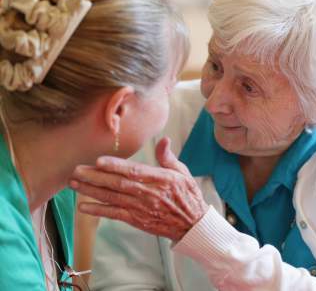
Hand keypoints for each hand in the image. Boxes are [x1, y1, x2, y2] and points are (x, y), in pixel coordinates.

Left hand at [70, 138, 208, 240]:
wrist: (192, 224)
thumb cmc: (187, 195)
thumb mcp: (183, 173)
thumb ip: (168, 157)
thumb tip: (164, 140)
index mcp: (161, 179)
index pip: (135, 171)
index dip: (116, 166)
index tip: (99, 161)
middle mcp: (149, 194)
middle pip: (118, 184)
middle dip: (95, 177)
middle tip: (76, 170)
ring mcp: (142, 208)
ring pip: (113, 198)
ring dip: (91, 191)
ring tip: (74, 184)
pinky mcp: (137, 220)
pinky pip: (115, 214)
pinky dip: (99, 211)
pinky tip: (84, 206)